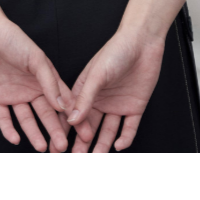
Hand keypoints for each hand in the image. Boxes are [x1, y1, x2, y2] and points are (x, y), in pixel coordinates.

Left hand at [0, 17, 69, 152]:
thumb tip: (64, 106)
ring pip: (27, 119)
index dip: (74, 117)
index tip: (85, 133)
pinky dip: (8, 129)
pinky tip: (15, 139)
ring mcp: (14, 94)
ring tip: (42, 148)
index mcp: (45, 79)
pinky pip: (3, 117)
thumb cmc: (14, 40)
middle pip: (46, 114)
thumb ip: (49, 82)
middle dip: (55, 131)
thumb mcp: (36, 59)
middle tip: (62, 147)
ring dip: (34, 133)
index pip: (63, 102)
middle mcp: (32, 89)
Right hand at [66, 28, 165, 152]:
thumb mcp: (97, 75)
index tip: (57, 147)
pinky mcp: (134, 107)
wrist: (143, 42)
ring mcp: (117, 105)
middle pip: (89, 127)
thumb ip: (85, 98)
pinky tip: (119, 146)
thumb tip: (72, 120)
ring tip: (96, 157)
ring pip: (108, 131)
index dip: (66, 131)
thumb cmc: (116, 51)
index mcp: (86, 91)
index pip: (74, 115)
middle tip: (76, 157)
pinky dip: (125, 138)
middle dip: (82, 144)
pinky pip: (129, 127)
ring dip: (102, 145)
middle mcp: (100, 100)